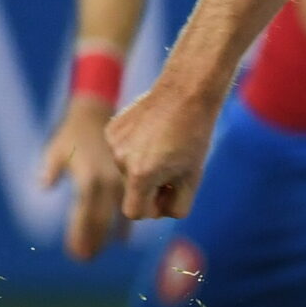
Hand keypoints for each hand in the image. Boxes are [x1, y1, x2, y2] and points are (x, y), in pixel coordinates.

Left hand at [42, 95, 126, 259]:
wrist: (102, 112)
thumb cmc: (74, 132)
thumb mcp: (58, 148)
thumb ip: (51, 168)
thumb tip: (44, 186)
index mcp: (90, 180)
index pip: (85, 217)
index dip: (81, 237)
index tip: (76, 255)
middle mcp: (108, 184)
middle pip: (102, 222)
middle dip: (93, 242)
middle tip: (84, 260)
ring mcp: (122, 182)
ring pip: (119, 217)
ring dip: (110, 236)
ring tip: (99, 252)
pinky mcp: (130, 179)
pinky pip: (130, 206)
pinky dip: (124, 224)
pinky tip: (122, 238)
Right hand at [106, 76, 222, 220]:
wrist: (186, 92)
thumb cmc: (194, 138)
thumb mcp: (193, 178)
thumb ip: (176, 206)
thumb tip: (158, 214)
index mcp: (140, 175)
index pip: (135, 212)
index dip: (153, 209)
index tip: (169, 193)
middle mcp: (121, 160)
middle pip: (132, 190)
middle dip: (151, 186)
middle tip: (174, 166)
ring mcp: (113, 143)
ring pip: (128, 169)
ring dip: (144, 165)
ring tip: (166, 145)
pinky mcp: (111, 128)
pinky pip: (122, 149)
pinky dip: (137, 147)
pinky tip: (154, 132)